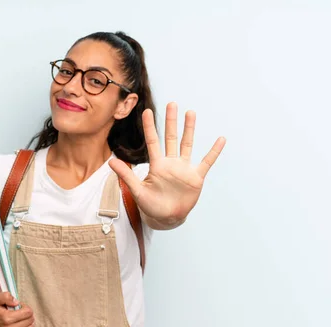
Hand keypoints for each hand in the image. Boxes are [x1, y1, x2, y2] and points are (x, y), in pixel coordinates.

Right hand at [0, 292, 34, 326]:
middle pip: (30, 321)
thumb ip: (6, 296)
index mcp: (6, 318)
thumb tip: (16, 302)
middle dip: (28, 316)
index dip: (26, 308)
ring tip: (22, 321)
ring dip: (29, 325)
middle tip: (21, 314)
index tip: (20, 307)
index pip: (28, 313)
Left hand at [109, 103, 225, 228]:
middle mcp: (171, 163)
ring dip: (189, 129)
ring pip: (187, 144)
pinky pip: (207, 161)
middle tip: (172, 104)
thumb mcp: (137, 190)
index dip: (150, 127)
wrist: (167, 218)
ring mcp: (184, 169)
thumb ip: (126, 175)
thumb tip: (110, 161)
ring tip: (190, 113)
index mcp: (157, 165)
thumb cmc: (151, 205)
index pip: (153, 141)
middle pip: (171, 137)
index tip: (147, 111)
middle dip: (171, 121)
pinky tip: (221, 139)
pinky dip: (214, 151)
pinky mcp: (196, 177)